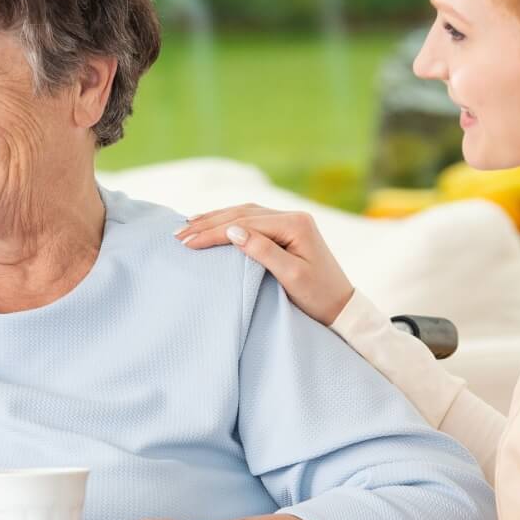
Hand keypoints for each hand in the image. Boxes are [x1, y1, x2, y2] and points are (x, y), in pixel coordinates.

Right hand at [175, 205, 354, 326]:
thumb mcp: (292, 276)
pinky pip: (251, 220)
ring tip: (187, 225)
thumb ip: (263, 251)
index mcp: (295, 224)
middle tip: (178, 234)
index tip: (187, 242)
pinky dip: (228, 221)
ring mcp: (289, 221)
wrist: (341, 306)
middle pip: (242, 213)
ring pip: (244, 213)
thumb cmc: (318, 296)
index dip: (213, 232)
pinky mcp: (285, 230)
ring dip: (215, 219)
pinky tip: (213, 224)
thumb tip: (233, 231)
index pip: (244, 224)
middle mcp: (292, 217)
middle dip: (208, 223)